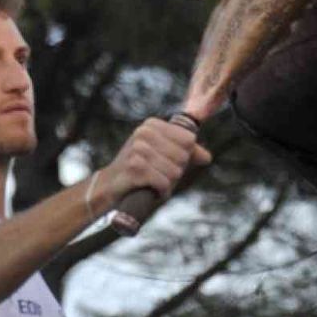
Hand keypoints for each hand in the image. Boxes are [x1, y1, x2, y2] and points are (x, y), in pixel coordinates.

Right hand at [99, 117, 213, 206]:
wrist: (110, 187)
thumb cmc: (140, 171)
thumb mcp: (163, 157)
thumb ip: (186, 154)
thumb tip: (207, 157)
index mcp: (152, 125)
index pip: (189, 139)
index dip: (184, 156)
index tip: (167, 161)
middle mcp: (144, 132)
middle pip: (183, 156)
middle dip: (175, 171)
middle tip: (157, 174)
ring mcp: (138, 149)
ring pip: (175, 171)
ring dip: (167, 183)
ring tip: (152, 181)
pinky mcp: (134, 168)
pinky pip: (164, 183)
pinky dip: (161, 191)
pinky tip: (150, 189)